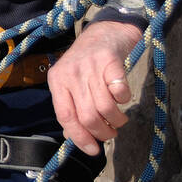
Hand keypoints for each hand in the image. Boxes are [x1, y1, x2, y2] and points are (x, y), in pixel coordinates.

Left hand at [46, 20, 142, 156]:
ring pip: (104, 107)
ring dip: (116, 120)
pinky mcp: (110, 60)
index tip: (93, 150)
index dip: (79, 137)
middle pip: (87, 115)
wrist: (106, 31)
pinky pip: (119, 90)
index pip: (65, 116)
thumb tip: (73, 138)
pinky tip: (123, 97)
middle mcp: (71, 73)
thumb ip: (71, 106)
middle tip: (111, 132)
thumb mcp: (71, 81)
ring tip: (119, 118)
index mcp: (57, 81)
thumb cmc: (87, 62)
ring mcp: (90, 66)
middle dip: (102, 131)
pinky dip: (124, 100)